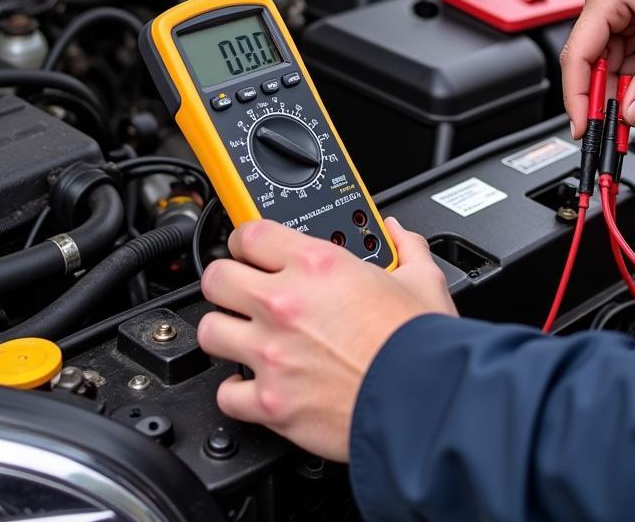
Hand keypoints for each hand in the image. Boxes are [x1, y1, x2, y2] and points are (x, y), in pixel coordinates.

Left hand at [197, 217, 456, 461]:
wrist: (423, 401)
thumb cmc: (421, 342)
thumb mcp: (422, 279)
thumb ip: (405, 247)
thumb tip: (397, 232)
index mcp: (318, 265)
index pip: (250, 234)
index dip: (248, 240)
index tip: (252, 250)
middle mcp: (285, 303)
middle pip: (217, 277)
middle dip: (228, 281)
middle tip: (242, 290)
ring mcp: (272, 354)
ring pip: (210, 331)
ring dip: (226, 332)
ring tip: (245, 336)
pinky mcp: (270, 402)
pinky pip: (226, 393)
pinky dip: (238, 391)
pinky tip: (255, 384)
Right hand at [560, 0, 634, 135]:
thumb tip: (634, 110)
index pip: (577, 58)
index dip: (577, 99)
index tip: (584, 127)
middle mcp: (604, 0)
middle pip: (592, 64)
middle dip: (608, 98)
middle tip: (623, 128)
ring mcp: (616, 7)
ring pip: (611, 62)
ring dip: (627, 87)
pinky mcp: (630, 13)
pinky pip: (626, 53)